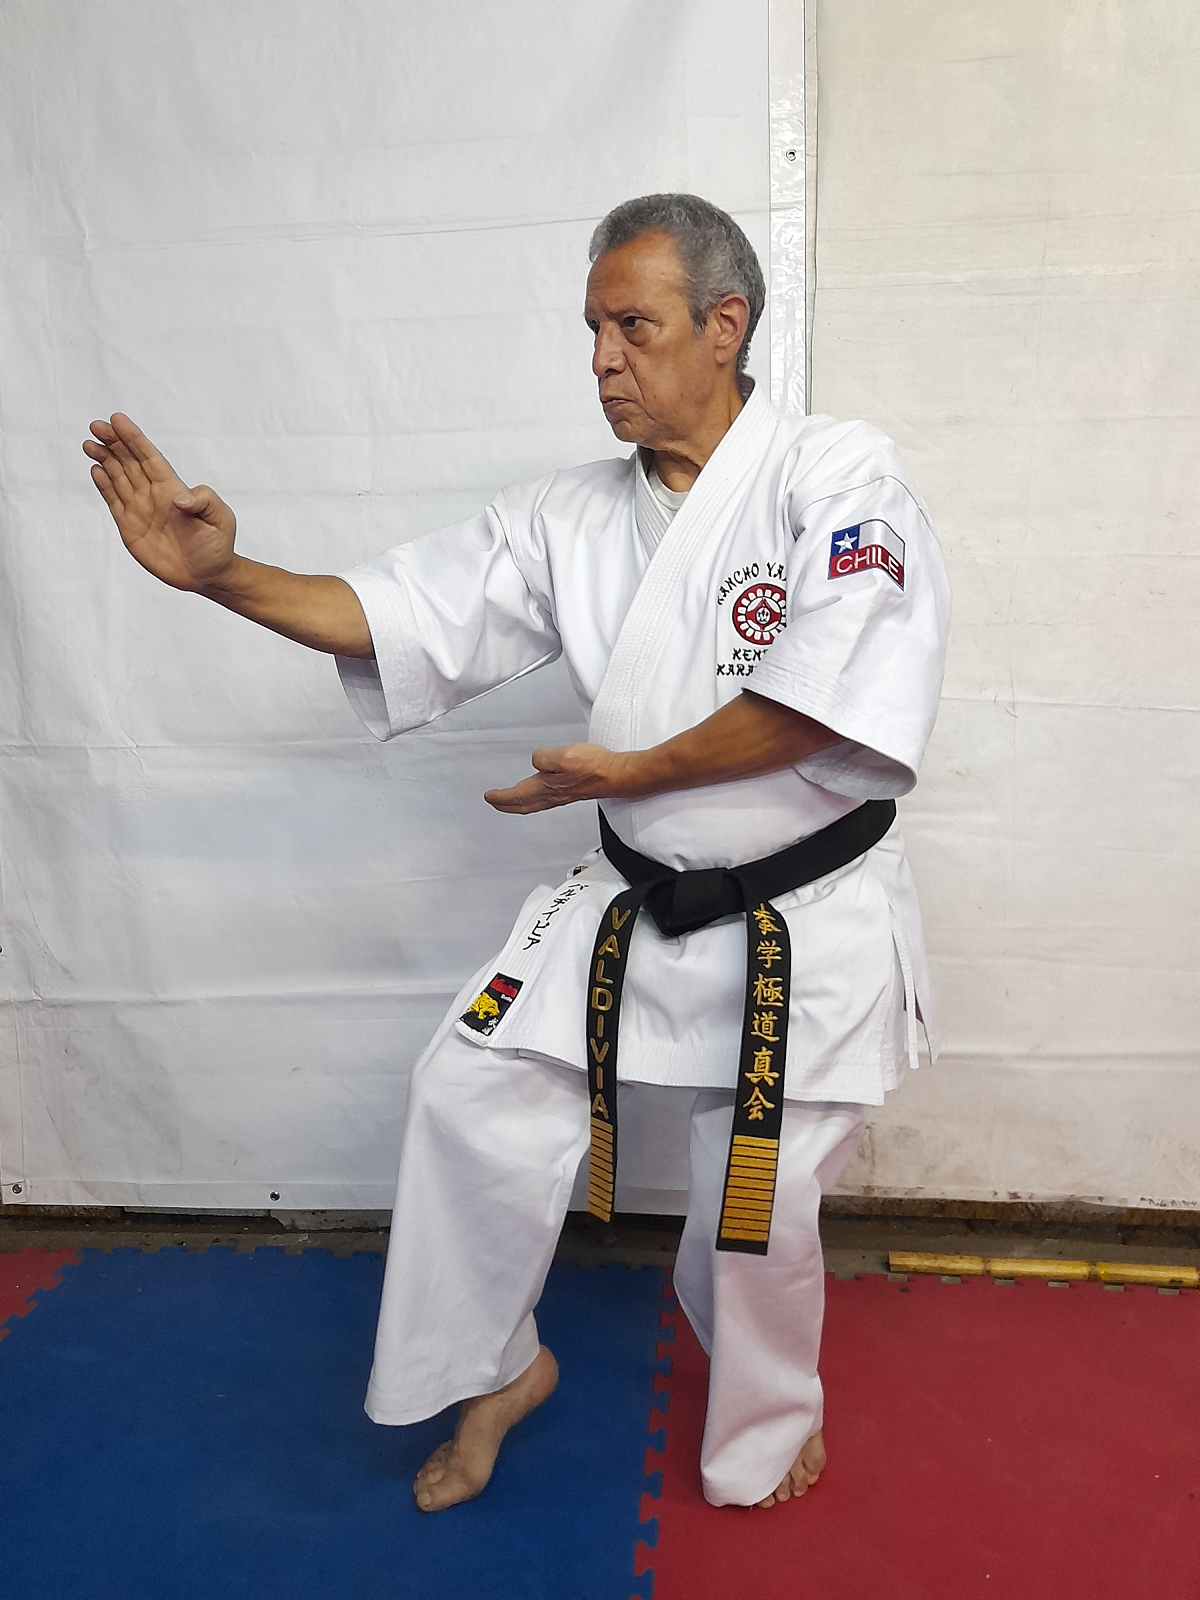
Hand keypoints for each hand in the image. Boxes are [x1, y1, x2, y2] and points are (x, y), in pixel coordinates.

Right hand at [83, 413, 237, 590]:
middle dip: (113, 442)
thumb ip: (204, 501)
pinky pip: (113, 500)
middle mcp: (154, 494)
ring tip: (90, 444)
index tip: (117, 420)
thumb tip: (179, 497)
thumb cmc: (216, 545)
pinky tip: (95, 469)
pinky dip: (103, 485)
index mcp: (173, 487)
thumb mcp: (220, 518)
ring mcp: (140, 508)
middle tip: (96, 426)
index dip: (134, 438)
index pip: (149, 457)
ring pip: (118, 477)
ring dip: (104, 459)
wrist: (206, 575)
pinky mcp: (129, 526)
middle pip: (129, 461)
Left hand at [484, 743, 636, 813]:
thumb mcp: (563, 757)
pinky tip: (538, 794)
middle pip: (523, 805)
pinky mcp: (572, 791)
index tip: (489, 797)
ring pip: (533, 804)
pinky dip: (533, 800)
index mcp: (546, 787)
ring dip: (518, 804)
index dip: (501, 797)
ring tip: (510, 801)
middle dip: (507, 805)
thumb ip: (543, 759)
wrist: (617, 775)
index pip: (517, 795)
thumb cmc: (594, 767)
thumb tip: (535, 762)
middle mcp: (552, 794)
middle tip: (495, 802)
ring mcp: (562, 795)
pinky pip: (544, 800)